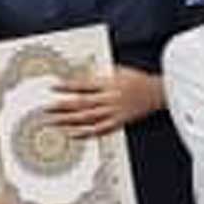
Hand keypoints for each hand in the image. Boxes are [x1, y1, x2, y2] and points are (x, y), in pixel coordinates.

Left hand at [47, 66, 161, 137]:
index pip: (83, 85)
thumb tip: (81, 75)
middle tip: (46, 109)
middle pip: (81, 103)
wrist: (157, 93)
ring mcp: (113, 112)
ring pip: (86, 118)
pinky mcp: (118, 122)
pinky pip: (99, 129)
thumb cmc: (138, 80)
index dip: (66, 86)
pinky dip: (85, 132)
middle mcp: (109, 98)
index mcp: (109, 83)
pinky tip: (72, 133)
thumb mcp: (119, 70)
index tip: (53, 87)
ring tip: (53, 122)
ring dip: (68, 120)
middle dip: (61, 106)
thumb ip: (100, 74)